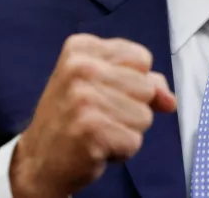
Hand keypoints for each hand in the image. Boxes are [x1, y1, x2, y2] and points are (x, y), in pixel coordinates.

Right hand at [9, 34, 176, 197]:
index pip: (142, 58)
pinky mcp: (91, 128)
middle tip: (98, 115)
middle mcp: (80, 67)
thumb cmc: (74, 118)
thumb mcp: (103, 85)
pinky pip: (135, 140)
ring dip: (126, 131)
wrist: (38, 160)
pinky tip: (95, 147)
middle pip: (146, 87)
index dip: (133, 81)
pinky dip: (121, 150)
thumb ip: (143, 82)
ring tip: (97, 130)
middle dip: (131, 107)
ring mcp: (84, 98)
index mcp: (82, 47)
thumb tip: (170, 100)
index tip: (103, 92)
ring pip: (145, 116)